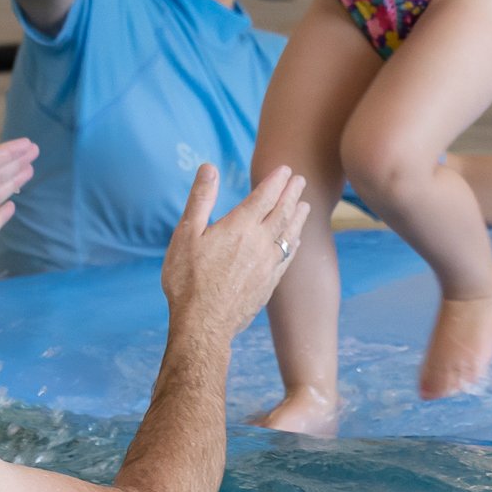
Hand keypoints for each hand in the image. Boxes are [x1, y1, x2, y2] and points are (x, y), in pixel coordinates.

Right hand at [161, 165, 310, 342]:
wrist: (203, 323)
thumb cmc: (188, 279)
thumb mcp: (186, 233)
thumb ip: (201, 199)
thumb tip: (209, 167)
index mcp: (239, 227)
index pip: (264, 196)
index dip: (276, 181)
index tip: (285, 169)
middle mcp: (259, 242)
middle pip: (282, 212)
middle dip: (292, 194)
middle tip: (300, 180)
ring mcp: (268, 264)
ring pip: (289, 234)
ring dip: (298, 216)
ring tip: (305, 205)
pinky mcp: (269, 283)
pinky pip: (288, 257)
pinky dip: (294, 242)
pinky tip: (296, 240)